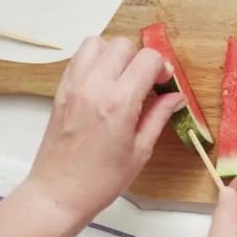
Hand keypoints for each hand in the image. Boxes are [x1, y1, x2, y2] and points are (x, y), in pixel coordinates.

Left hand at [27, 36, 184, 221]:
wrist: (59, 193)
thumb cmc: (103, 179)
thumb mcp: (141, 150)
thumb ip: (160, 115)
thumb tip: (177, 97)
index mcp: (119, 103)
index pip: (147, 59)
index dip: (162, 67)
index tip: (164, 84)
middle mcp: (94, 86)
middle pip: (123, 45)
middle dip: (140, 59)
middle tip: (146, 82)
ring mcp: (73, 85)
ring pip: (98, 43)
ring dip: (115, 55)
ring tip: (122, 78)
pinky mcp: (61, 90)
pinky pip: (79, 57)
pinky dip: (96, 61)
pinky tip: (104, 84)